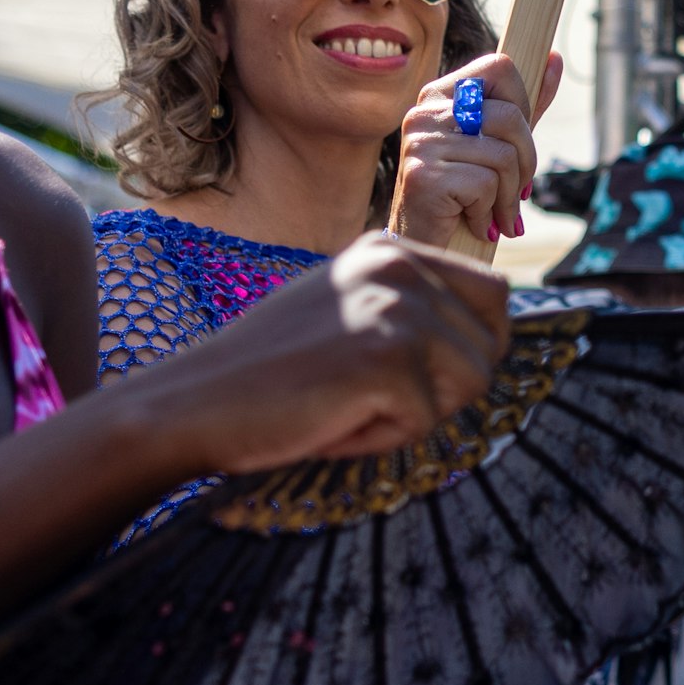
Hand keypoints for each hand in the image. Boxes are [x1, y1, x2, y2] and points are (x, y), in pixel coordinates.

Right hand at [135, 233, 510, 475]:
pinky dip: (381, 437)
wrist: (191, 403)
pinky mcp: (385, 357)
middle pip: (489, 343)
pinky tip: (330, 420)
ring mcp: (394, 306)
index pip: (492, 294)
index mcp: (390, 247)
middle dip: (446, 387)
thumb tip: (492, 342)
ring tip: (346, 404)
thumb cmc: (269, 374)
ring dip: (414, 414)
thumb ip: (411, 308)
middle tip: (372, 396)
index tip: (422, 375)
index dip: (472, 348)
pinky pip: (426, 421)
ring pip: (470, 383)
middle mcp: (398, 263)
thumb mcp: (349, 313)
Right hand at [389, 50, 562, 249]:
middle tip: (517, 192)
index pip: (501, 67)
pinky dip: (489, 213)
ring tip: (494, 213)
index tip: (516, 142)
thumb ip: (524, 106)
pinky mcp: (423, 175)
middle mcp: (425, 111)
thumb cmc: (462, 194)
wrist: (423, 246)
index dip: (523, 106)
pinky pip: (485, 185)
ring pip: (503, 157)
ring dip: (508, 196)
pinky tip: (474, 222)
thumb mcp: (497, 145)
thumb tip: (554, 59)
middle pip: (511, 116)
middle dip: (526, 162)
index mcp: (440, 94)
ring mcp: (421, 142)